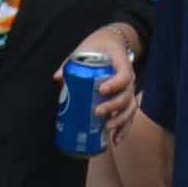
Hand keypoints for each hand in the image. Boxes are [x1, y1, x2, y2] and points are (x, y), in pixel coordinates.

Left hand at [76, 24, 149, 146]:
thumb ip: (71, 63)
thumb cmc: (98, 48)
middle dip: (113, 106)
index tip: (102, 89)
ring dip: (120, 121)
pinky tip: (115, 141)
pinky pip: (128, 117)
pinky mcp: (126, 102)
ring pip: (130, 109)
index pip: (124, 76)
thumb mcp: (85, 49)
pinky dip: (123, 130)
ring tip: (107, 129)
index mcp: (122, 65)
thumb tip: (57, 78)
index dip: (115, 84)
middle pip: (127, 96)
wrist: (111, 45)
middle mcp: (129, 80)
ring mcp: (129, 92)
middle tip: (98, 112)